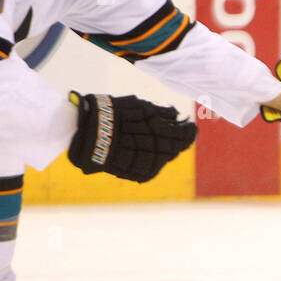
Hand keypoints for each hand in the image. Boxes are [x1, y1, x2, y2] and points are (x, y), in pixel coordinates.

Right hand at [67, 92, 197, 182]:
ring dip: (165, 148)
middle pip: (178, 147)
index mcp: (165, 135)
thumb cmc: (116, 115)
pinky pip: (154, 164)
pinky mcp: (143, 174)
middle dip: (178, 138)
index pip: (187, 134)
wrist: (91, 136)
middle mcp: (162, 152)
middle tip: (176, 130)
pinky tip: (143, 149)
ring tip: (153, 138)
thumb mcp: (143, 106)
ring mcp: (152, 165)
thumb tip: (178, 115)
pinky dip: (152, 157)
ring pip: (166, 157)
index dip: (189, 129)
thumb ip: (165, 112)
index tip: (189, 124)